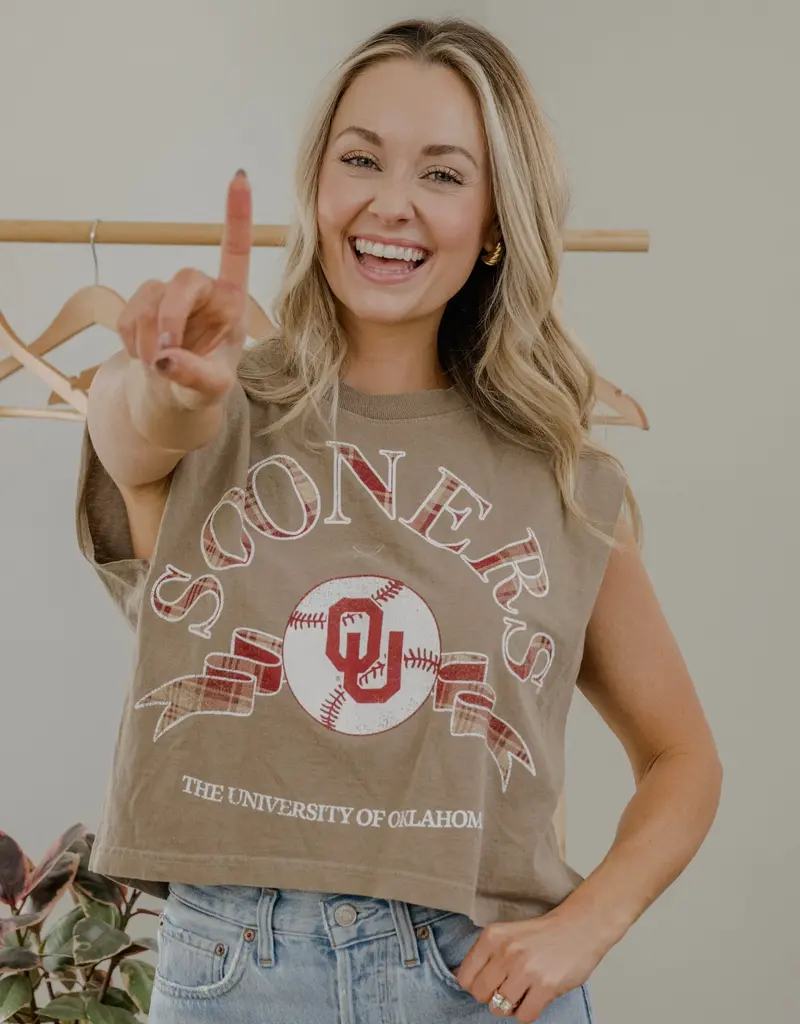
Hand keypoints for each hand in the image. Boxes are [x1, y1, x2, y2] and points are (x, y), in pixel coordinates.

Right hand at [116, 170, 252, 407]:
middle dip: (171, 317)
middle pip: (183, 279)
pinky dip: (131, 340)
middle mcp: (204, 290)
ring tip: (158, 365)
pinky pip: (129, 313)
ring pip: (150, 298)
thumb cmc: (202, 386)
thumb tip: (166, 358)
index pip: (235, 253)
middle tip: (163, 356)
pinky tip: (144, 356)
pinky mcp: (143, 301)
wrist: (170, 394)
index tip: (240, 177)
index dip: (237, 217)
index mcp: (232, 302)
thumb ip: (194, 375)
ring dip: (148, 337)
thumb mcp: (210, 390)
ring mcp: (171, 293)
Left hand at [453, 907, 606, 1022]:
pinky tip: (534, 997)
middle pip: (480, 994)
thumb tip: (460, 976)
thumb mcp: (507, 934)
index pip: (465, 976)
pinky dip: (526, 1012)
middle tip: (506, 988)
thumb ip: (485, 954)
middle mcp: (507, 952)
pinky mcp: (546, 986)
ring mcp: (526, 970)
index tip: (486, 982)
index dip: (475, 984)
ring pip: (499, 1008)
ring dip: (509, 1006)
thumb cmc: (542, 933)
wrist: (579, 927)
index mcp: (493, 936)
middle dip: (490, 996)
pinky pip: (523, 1016)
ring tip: (521, 992)